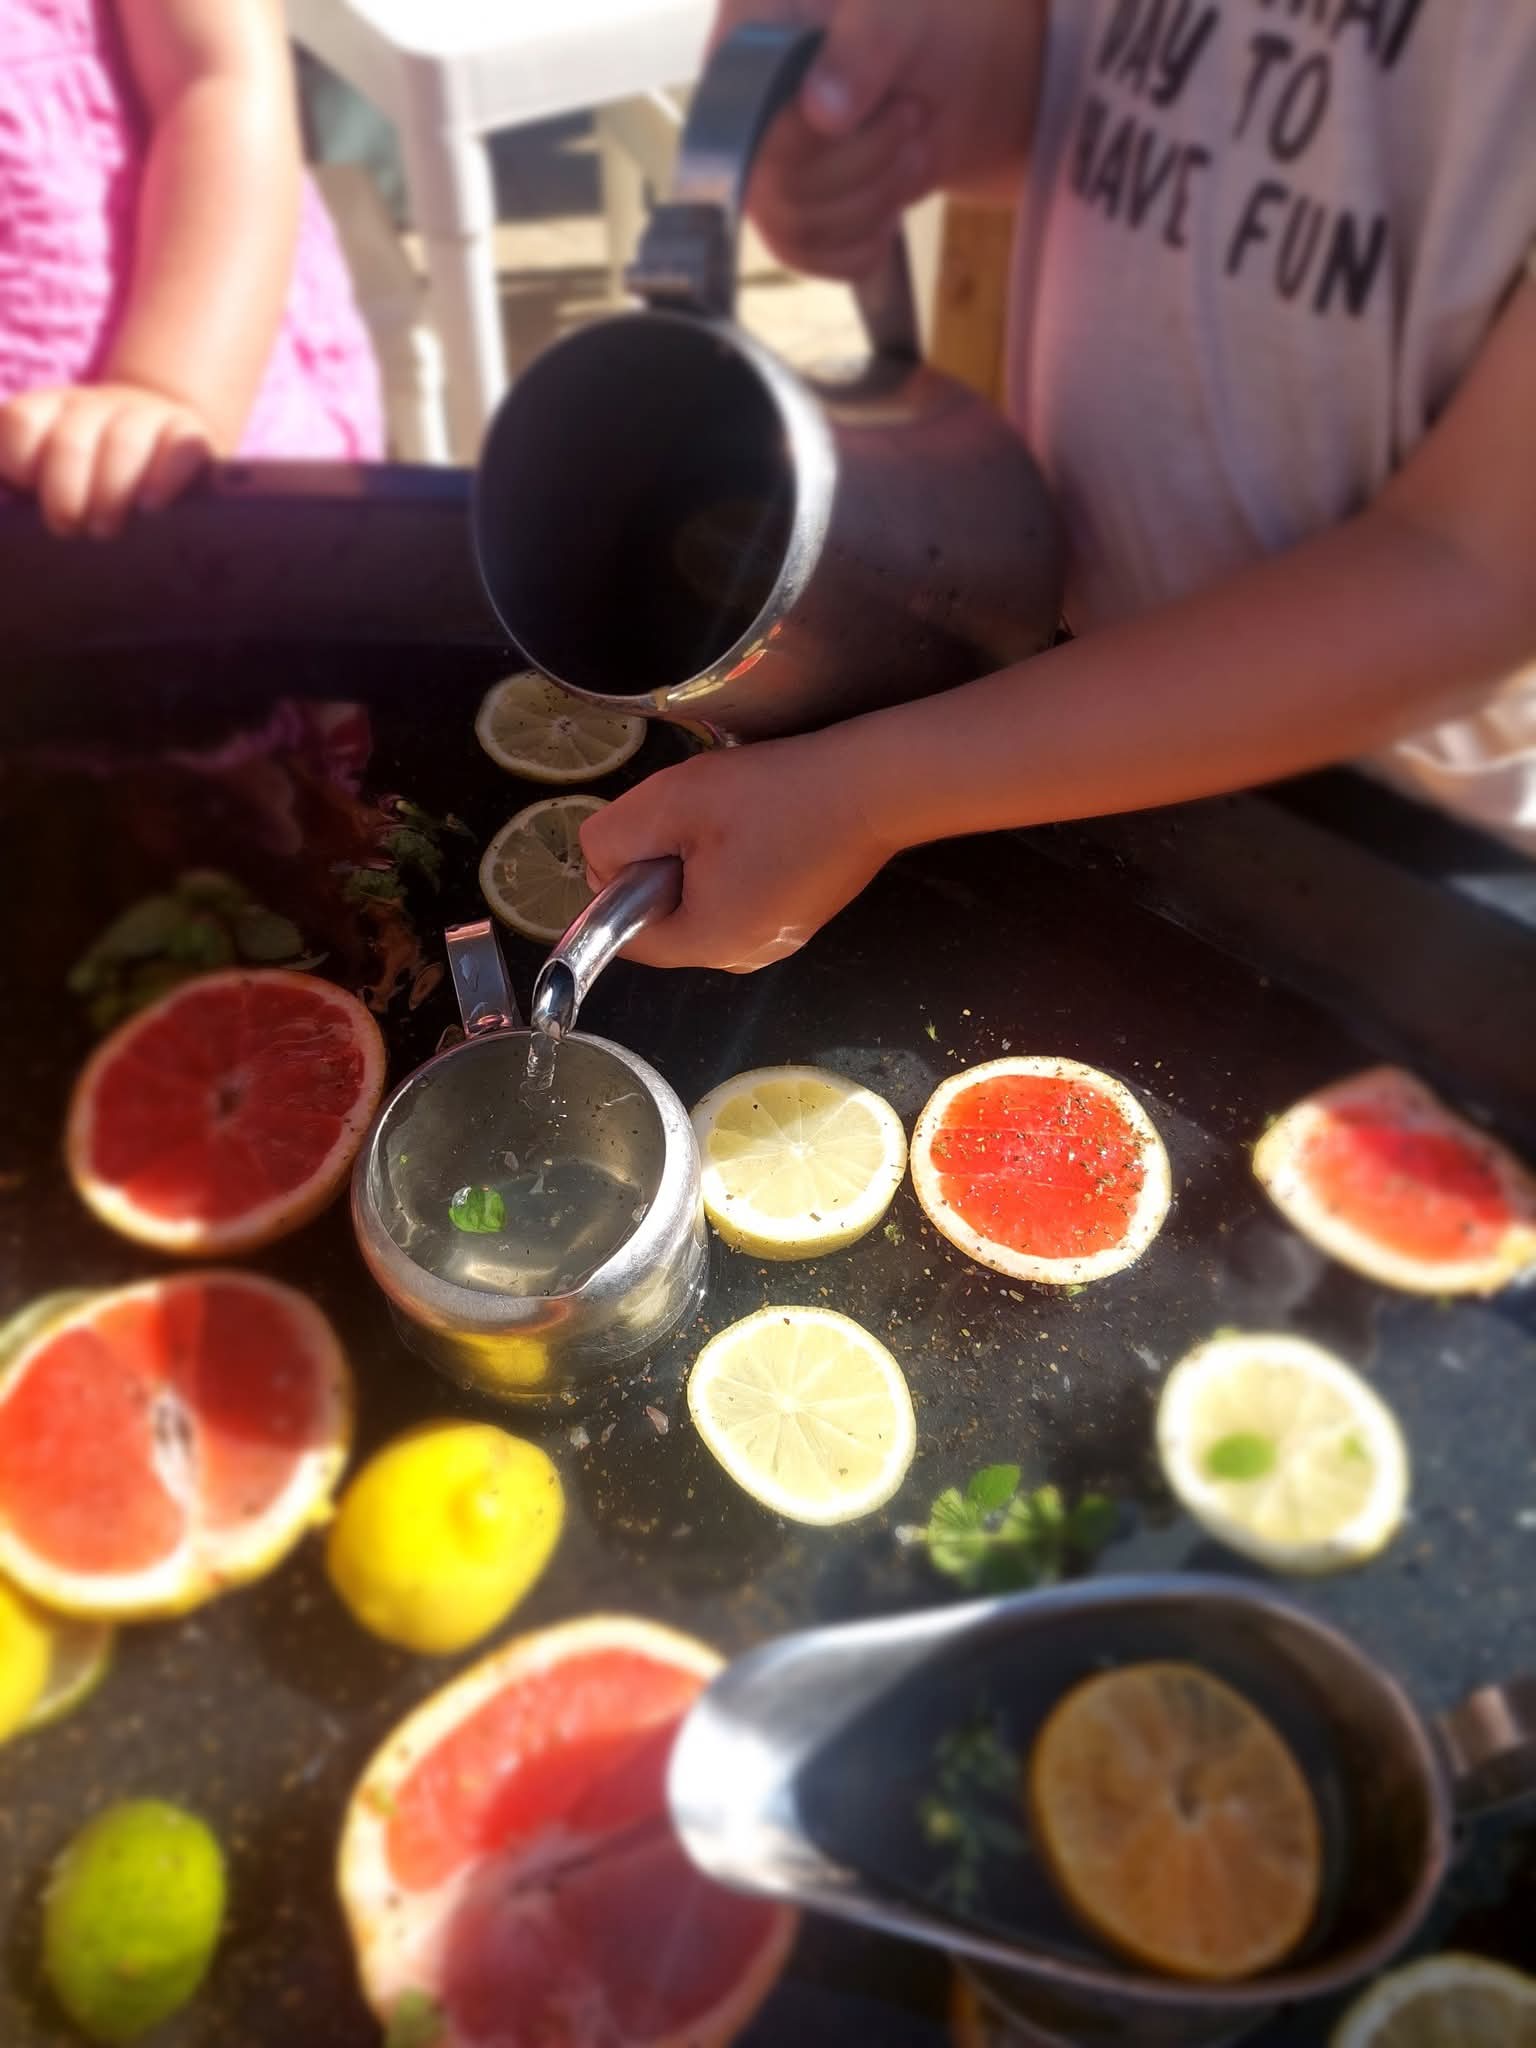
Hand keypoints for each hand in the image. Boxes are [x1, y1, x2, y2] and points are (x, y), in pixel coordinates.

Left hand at [0, 383, 211, 536]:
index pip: (21, 422)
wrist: (166, 445)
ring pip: (123, 442)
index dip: (17, 459)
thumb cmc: (97, 478)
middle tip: (66, 528)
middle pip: (71, 439)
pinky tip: (151, 505)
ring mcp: (146, 416)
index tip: (25, 490)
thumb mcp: (50, 472)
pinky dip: (164, 475)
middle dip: (64, 489)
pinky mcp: (190, 434)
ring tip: (104, 531)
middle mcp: (96, 407)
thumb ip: (18, 478)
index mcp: (52, 411)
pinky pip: (179, 446)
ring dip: (110, 490)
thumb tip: (5, 485)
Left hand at [580, 735, 891, 970]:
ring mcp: (778, 941)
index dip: (619, 884)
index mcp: (709, 943)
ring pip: (704, 907)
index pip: (628, 937)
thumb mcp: (671, 802)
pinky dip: (736, 867)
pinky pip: (741, 900)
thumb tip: (599, 866)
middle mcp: (743, 957)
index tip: (647, 831)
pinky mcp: (799, 919)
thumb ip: (612, 839)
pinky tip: (761, 828)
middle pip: (667, 922)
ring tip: (732, 819)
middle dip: (664, 871)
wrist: (875, 786)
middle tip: (693, 817)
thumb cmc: (774, 794)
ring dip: (700, 865)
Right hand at [711, 0, 1044, 278]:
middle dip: (866, 159)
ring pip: (798, 229)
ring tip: (913, 149)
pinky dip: (868, 240)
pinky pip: (815, 259)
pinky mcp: (789, 222)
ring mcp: (759, 175)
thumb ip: (863, 44)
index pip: (740, 112)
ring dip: (877, 198)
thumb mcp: (898, 11)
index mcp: (743, 41)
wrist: (937, 76)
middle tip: (912, 114)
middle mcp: (737, 114)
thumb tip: (822, 114)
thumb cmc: (909, 28)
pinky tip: (891, 199)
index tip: (869, 106)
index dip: (805, 133)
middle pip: (775, 182)